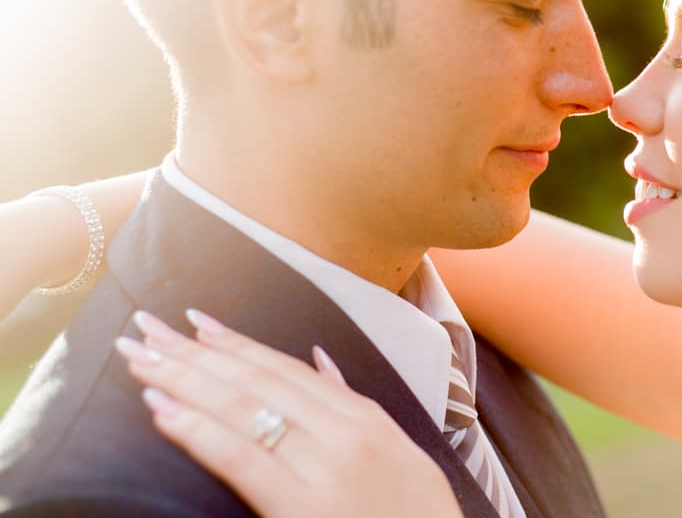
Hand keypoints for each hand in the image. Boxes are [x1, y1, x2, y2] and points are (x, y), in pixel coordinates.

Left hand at [115, 309, 465, 517]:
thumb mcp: (401, 455)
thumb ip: (356, 405)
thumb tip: (322, 361)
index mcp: (365, 418)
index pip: (287, 368)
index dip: (236, 343)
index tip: (194, 322)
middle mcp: (343, 431)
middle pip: (256, 379)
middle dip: (194, 352)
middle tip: (145, 328)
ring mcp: (325, 466)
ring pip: (243, 408)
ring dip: (183, 380)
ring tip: (140, 361)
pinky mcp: (303, 506)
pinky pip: (243, 459)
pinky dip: (199, 431)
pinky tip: (163, 412)